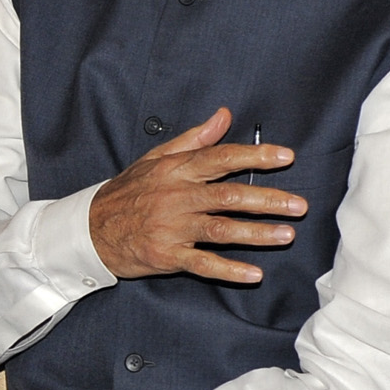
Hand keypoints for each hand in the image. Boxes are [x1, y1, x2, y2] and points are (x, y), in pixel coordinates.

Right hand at [88, 106, 304, 283]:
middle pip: (227, 196)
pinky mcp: (166, 255)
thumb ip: (194, 139)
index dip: (254, 156)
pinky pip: (202, 264)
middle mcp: (175, 197)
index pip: (220, 158)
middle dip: (267, 200)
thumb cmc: (127, 192)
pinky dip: (228, 270)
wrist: (91, 228)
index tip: (286, 156)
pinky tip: (253, 274)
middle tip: (298, 205)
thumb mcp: (155, 158)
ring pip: (220, 230)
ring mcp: (171, 228)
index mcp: (175, 171)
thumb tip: (223, 115)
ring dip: (257, 234)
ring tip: (287, 234)